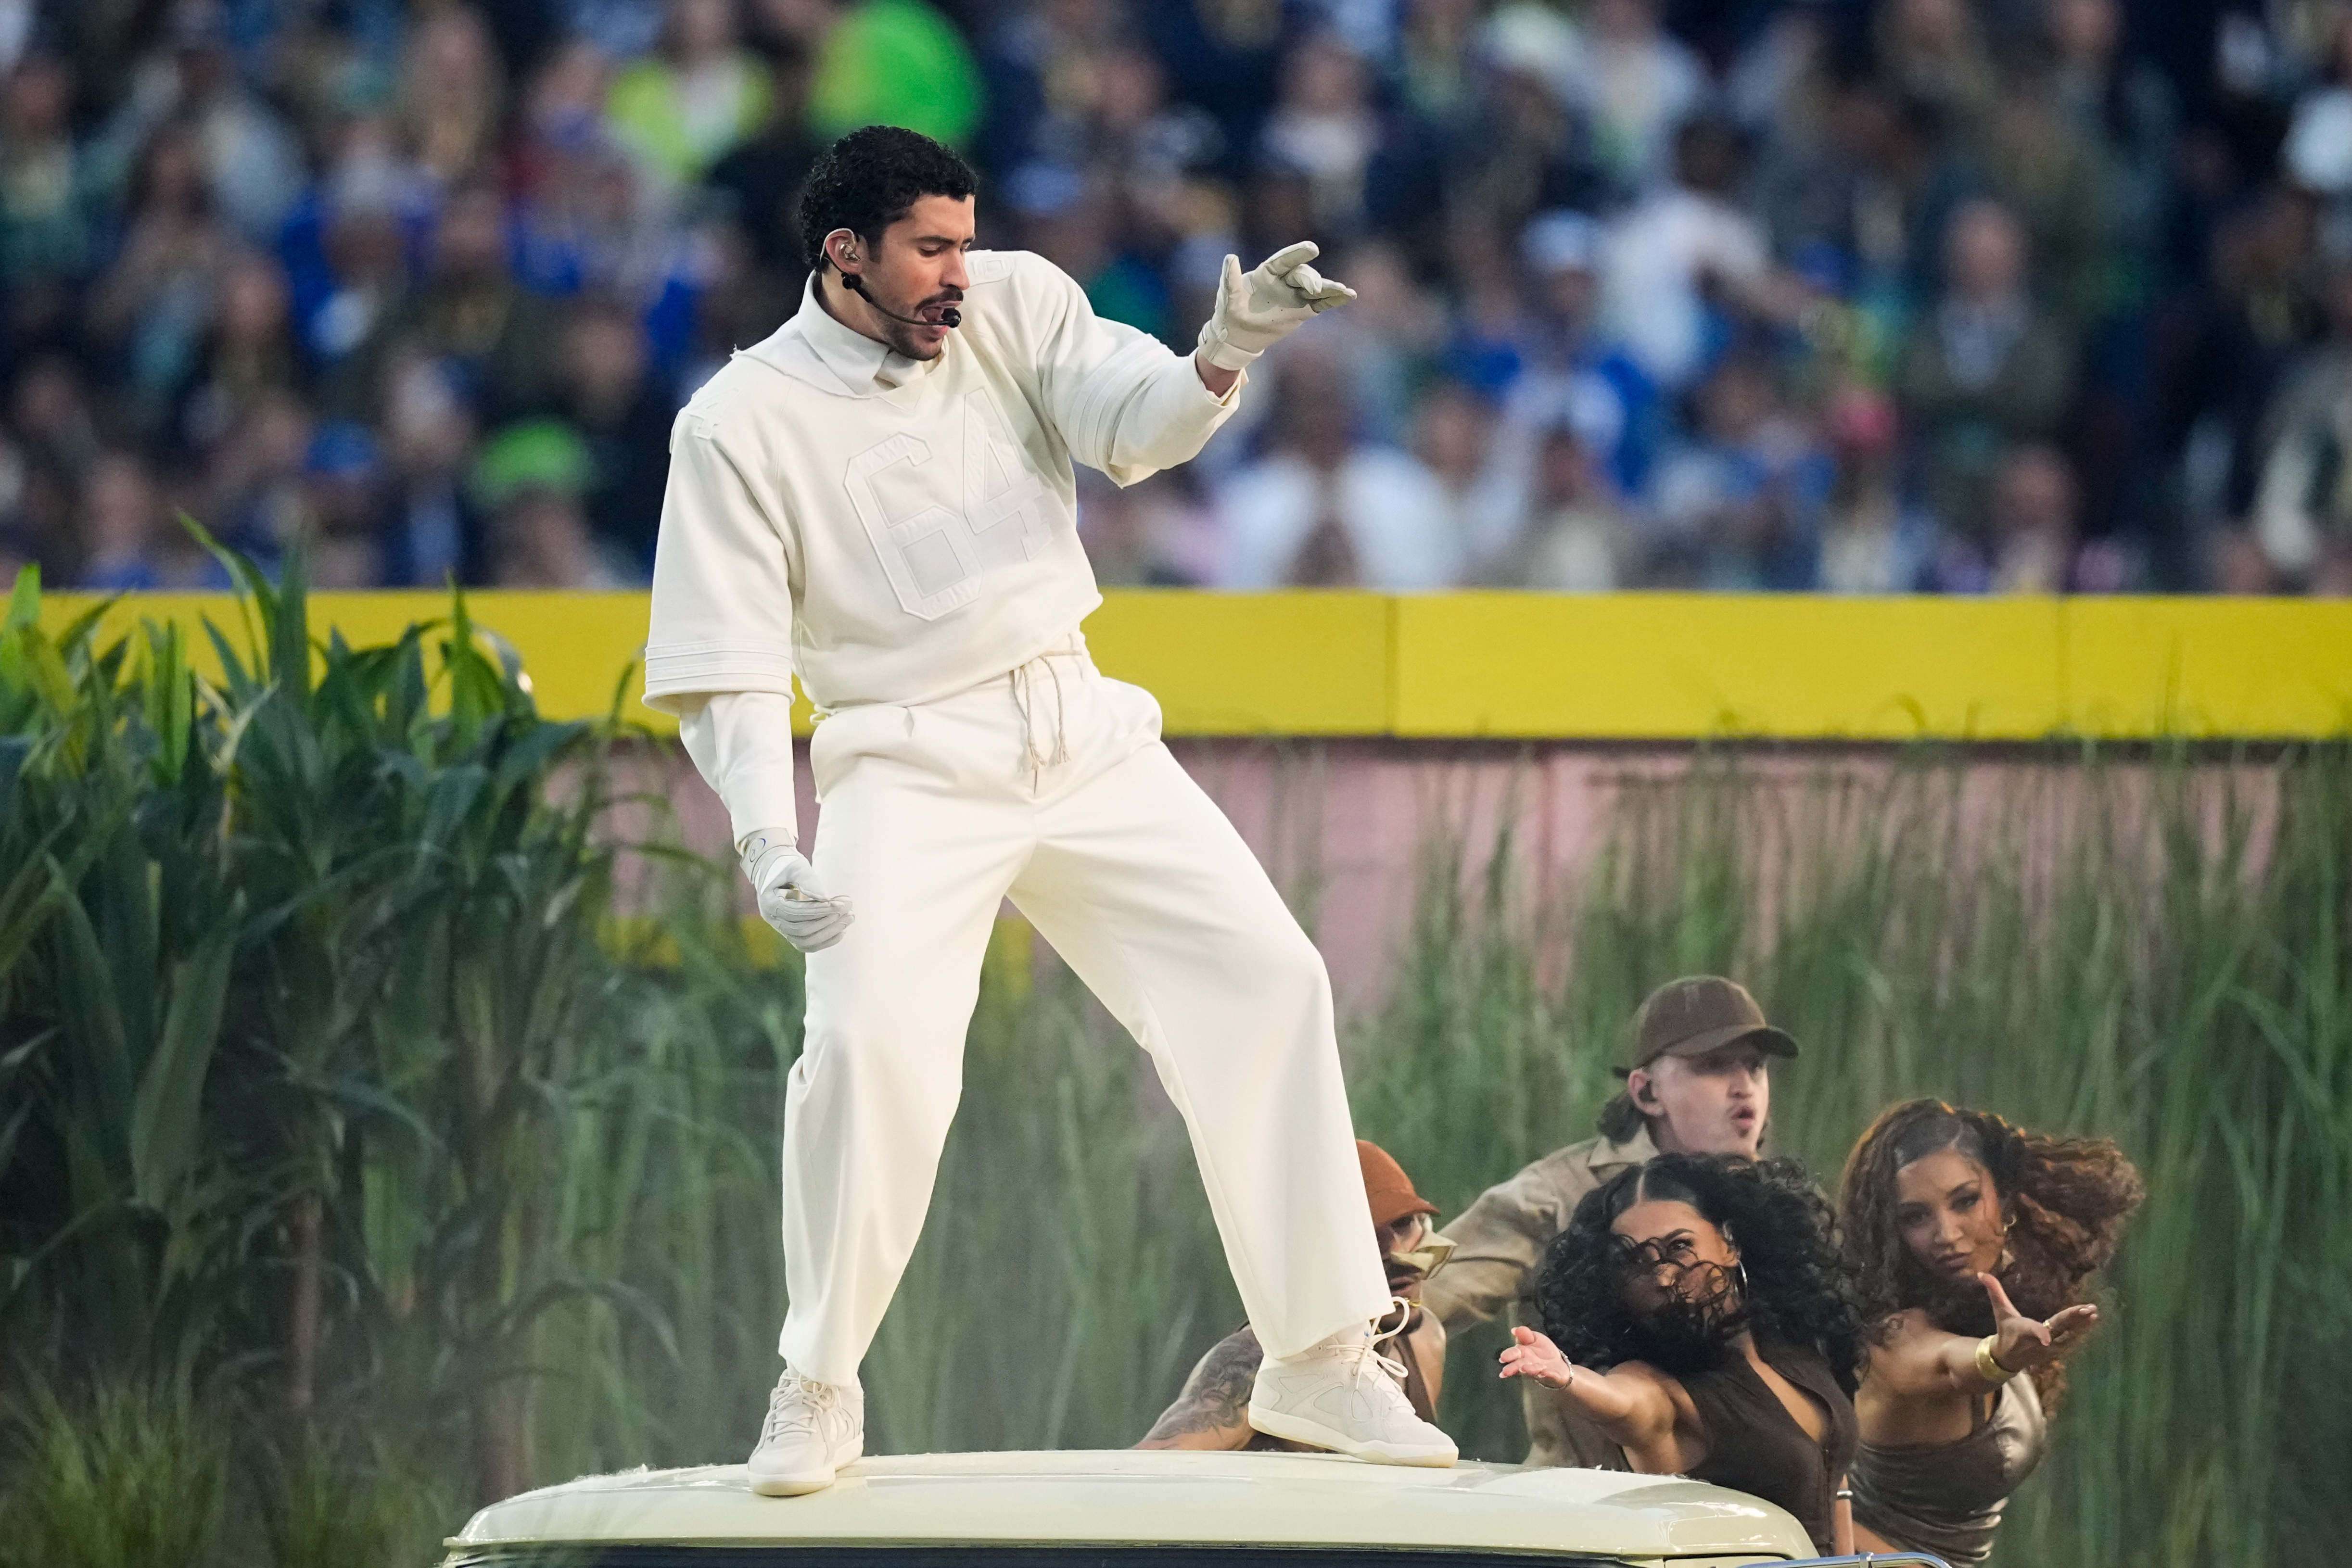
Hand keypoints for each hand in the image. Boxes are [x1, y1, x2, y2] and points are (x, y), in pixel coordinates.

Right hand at [741, 832, 853, 953]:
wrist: (773, 870)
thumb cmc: (786, 865)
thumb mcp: (795, 866)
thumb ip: (807, 880)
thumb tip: (825, 897)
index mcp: (770, 902)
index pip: (796, 912)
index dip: (819, 910)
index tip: (840, 904)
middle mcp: (773, 919)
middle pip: (801, 931)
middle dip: (827, 921)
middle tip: (849, 911)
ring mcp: (780, 928)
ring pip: (805, 941)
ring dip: (829, 932)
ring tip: (849, 918)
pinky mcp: (790, 932)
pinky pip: (807, 944)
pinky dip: (824, 941)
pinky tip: (842, 932)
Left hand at [1195, 241, 1356, 370]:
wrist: (1239, 335)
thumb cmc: (1230, 313)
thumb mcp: (1228, 297)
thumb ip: (1230, 279)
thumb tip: (1231, 257)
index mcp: (1266, 273)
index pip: (1284, 260)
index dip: (1297, 253)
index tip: (1312, 249)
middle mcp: (1284, 280)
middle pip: (1302, 275)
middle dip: (1311, 279)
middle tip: (1316, 288)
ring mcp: (1295, 295)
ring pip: (1316, 288)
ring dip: (1331, 289)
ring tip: (1345, 291)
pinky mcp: (1303, 310)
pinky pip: (1322, 303)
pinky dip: (1335, 299)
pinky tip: (1349, 296)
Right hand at [1498, 1325, 1576, 1390]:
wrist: (1558, 1363)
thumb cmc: (1542, 1351)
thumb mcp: (1534, 1339)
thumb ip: (1526, 1335)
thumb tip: (1514, 1329)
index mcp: (1522, 1354)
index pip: (1514, 1354)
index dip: (1508, 1355)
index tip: (1502, 1358)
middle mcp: (1529, 1365)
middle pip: (1520, 1366)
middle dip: (1513, 1368)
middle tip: (1506, 1371)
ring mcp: (1540, 1372)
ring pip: (1533, 1371)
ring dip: (1530, 1370)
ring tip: (1525, 1368)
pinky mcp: (1552, 1376)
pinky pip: (1550, 1375)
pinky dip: (1548, 1374)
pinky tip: (1545, 1372)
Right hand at [1982, 1273, 2097, 1374]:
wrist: (2009, 1358)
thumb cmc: (2005, 1330)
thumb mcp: (1999, 1312)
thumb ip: (1994, 1292)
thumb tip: (1981, 1273)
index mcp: (2024, 1332)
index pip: (2032, 1332)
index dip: (2039, 1334)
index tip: (2047, 1339)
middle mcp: (2039, 1342)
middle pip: (2059, 1330)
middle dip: (2074, 1320)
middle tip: (2088, 1309)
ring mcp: (2051, 1349)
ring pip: (2069, 1336)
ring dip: (2082, 1325)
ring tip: (2094, 1313)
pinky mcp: (2058, 1351)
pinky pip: (2072, 1340)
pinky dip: (2082, 1330)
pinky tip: (2092, 1319)